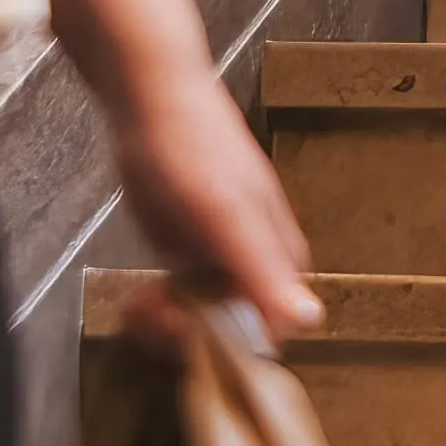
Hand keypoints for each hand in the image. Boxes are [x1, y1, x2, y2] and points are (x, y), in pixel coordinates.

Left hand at [52, 0, 316, 334]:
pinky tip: (136, 300)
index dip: (228, 348)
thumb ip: (264, 270)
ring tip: (137, 306)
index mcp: (278, 258)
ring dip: (166, 326)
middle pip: (231, 334)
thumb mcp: (226, 215)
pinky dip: (155, 309)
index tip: (187, 335)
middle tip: (149, 313)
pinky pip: (178, 301)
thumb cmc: (194, 147)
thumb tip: (309, 321)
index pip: (269, 333)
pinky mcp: (187, 251)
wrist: (150, 97)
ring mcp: (218, 258)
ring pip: (200, 321)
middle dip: (187, 337)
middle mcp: (254, 263)